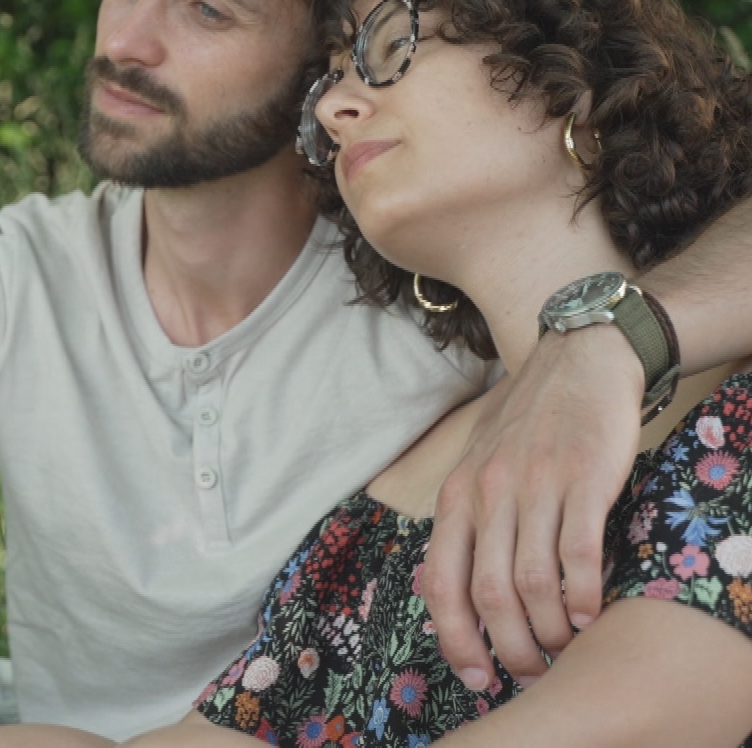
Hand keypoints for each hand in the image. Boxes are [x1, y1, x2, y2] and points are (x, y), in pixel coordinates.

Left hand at [421, 325, 642, 689]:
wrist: (578, 358)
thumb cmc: (528, 422)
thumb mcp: (477, 467)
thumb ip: (463, 524)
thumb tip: (442, 593)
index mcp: (457, 495)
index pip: (440, 581)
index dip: (454, 638)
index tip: (475, 676)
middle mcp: (489, 492)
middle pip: (488, 594)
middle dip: (508, 648)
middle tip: (530, 672)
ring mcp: (536, 485)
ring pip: (533, 583)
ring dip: (550, 631)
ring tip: (565, 648)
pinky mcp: (584, 479)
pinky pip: (580, 554)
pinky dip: (585, 596)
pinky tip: (593, 615)